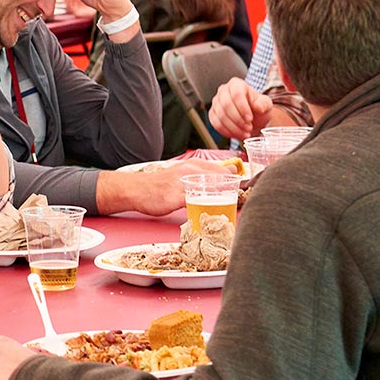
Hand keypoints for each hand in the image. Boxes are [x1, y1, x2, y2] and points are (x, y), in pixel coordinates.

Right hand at [95, 157, 239, 215]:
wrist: (135, 189)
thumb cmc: (158, 186)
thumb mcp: (181, 177)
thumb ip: (198, 180)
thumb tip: (217, 187)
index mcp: (194, 165)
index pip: (223, 170)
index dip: (236, 181)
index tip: (244, 192)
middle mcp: (190, 170)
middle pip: (222, 178)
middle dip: (234, 190)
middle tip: (241, 202)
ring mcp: (183, 182)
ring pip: (211, 189)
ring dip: (223, 199)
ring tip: (230, 209)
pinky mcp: (176, 196)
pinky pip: (195, 202)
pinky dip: (206, 208)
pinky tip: (211, 214)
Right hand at [208, 78, 273, 139]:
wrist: (252, 118)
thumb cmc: (258, 108)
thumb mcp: (266, 105)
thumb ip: (264, 104)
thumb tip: (258, 107)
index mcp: (236, 84)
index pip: (237, 94)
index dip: (243, 107)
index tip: (250, 119)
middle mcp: (223, 91)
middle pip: (226, 105)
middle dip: (238, 119)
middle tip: (249, 128)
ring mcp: (216, 103)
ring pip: (221, 116)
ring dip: (234, 128)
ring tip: (245, 133)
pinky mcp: (212, 114)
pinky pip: (216, 124)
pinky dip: (227, 132)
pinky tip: (237, 134)